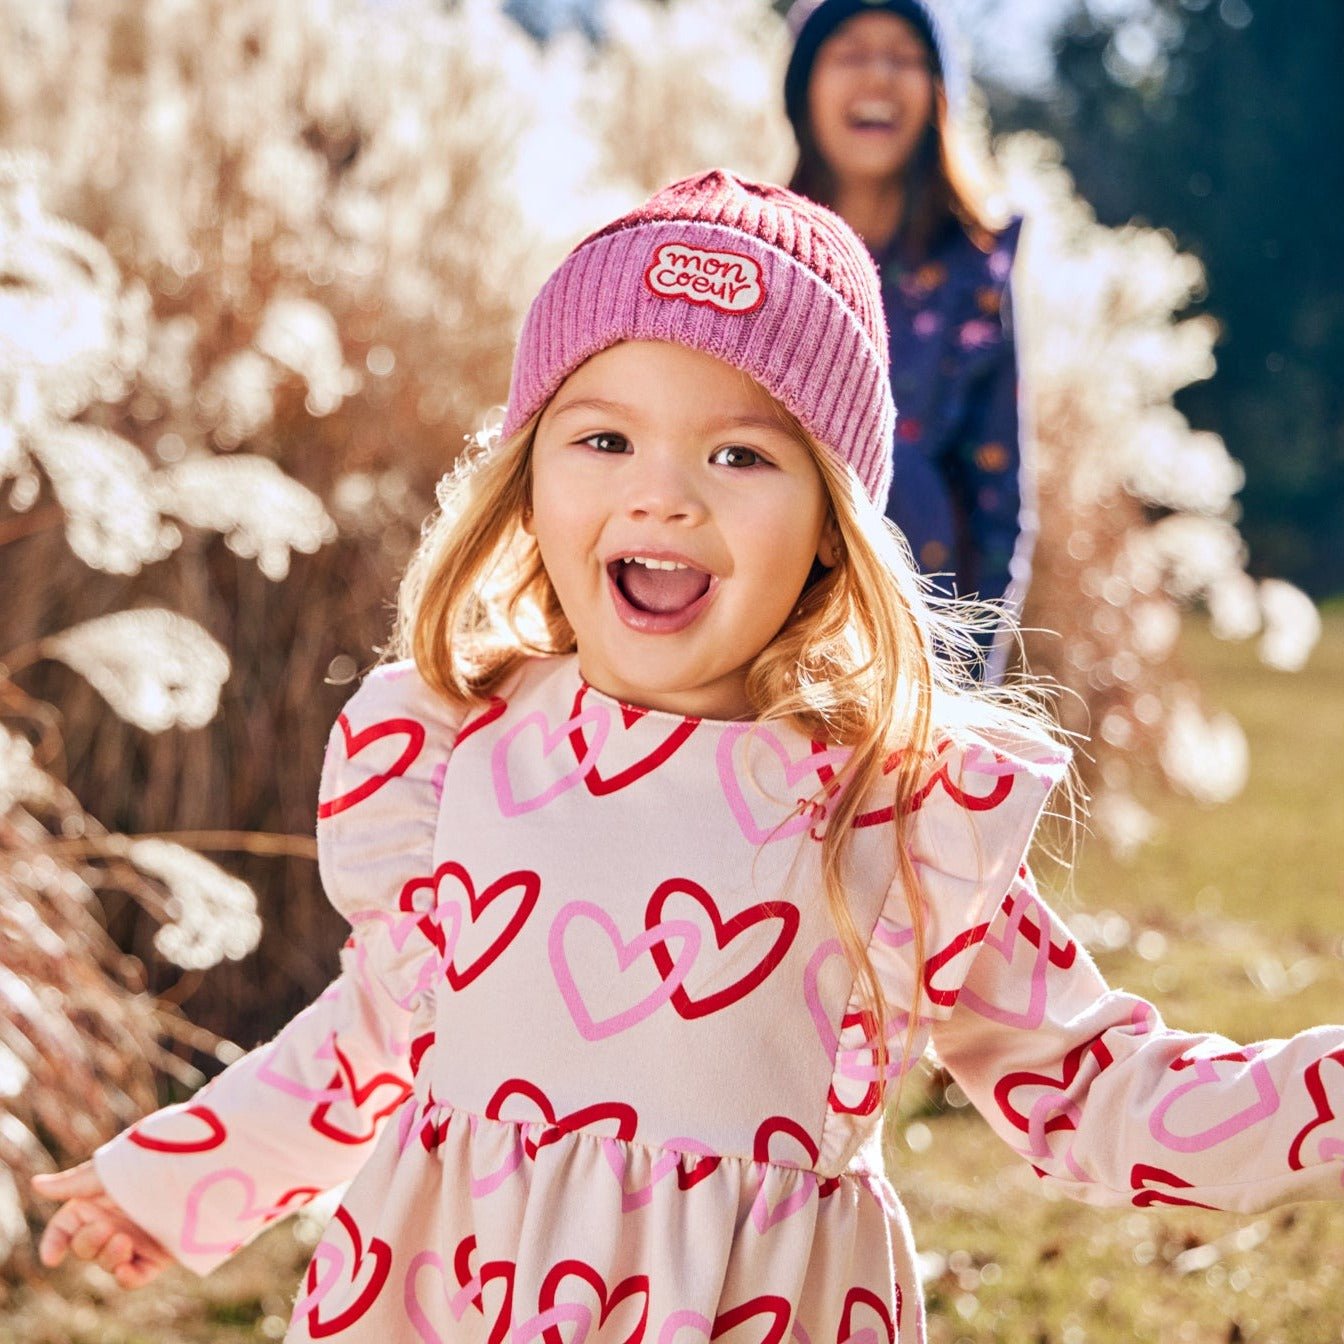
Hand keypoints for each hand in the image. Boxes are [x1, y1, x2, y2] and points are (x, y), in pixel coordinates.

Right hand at [31, 1162, 172, 1287]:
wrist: (197, 1168)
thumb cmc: (149, 1162)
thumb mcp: (109, 1171)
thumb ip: (73, 1184)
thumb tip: (35, 1185)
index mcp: (97, 1201)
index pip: (64, 1229)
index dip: (54, 1243)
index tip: (53, 1257)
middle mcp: (114, 1221)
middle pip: (84, 1248)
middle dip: (89, 1243)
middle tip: (107, 1229)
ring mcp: (135, 1239)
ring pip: (107, 1263)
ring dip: (109, 1258)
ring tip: (124, 1241)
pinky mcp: (157, 1254)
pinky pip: (134, 1277)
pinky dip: (127, 1278)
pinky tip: (127, 1270)